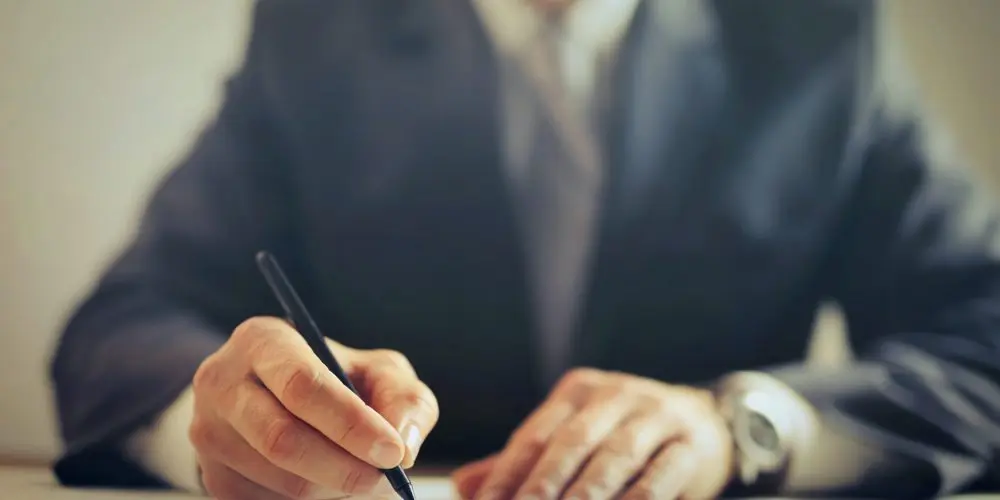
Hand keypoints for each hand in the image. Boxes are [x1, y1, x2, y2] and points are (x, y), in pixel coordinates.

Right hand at [190, 316, 438, 499]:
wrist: (280, 397)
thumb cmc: (340, 379)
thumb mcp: (378, 371)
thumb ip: (404, 399)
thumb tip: (403, 446)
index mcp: (262, 340)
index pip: (302, 385)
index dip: (350, 424)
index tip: (392, 452)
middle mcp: (221, 382)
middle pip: (282, 439)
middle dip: (344, 467)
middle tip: (386, 479)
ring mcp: (208, 433)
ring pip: (279, 479)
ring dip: (333, 488)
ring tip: (364, 476)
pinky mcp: (213, 477)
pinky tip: (330, 482)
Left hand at [457, 368, 732, 499]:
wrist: (707, 422)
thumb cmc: (626, 437)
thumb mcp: (576, 437)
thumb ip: (525, 462)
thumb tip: (465, 486)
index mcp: (577, 392)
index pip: (534, 435)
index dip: (506, 474)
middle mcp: (614, 395)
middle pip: (570, 444)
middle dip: (541, 486)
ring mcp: (655, 415)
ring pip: (612, 459)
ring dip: (585, 496)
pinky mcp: (688, 443)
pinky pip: (656, 478)